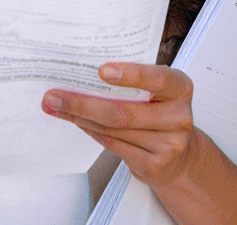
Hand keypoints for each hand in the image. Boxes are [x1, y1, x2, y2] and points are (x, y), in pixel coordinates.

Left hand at [42, 63, 197, 187]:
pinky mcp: (154, 165)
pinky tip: (78, 122)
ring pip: (114, 129)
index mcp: (180, 88)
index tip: (101, 70)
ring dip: (81, 117)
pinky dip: (91, 131)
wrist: (179, 157)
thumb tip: (83, 73)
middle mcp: (178, 116)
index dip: (130, 74)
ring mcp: (169, 144)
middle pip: (124, 111)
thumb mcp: (156, 92)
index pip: (157, 78)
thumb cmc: (159, 113)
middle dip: (84, 103)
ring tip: (58, 106)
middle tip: (56, 96)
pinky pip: (113, 145)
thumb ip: (131, 82)